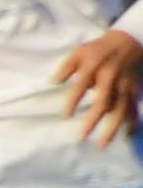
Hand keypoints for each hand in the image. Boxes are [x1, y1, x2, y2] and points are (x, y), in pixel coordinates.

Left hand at [66, 28, 139, 144]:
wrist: (128, 42)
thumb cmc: (97, 50)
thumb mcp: (78, 52)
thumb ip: (66, 67)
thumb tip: (53, 82)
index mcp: (94, 68)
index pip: (82, 85)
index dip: (73, 101)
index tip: (65, 116)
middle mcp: (111, 79)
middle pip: (103, 102)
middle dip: (93, 121)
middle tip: (81, 137)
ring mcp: (124, 86)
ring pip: (120, 110)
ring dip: (112, 128)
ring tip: (102, 145)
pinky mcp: (134, 91)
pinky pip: (134, 109)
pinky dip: (132, 122)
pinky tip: (127, 136)